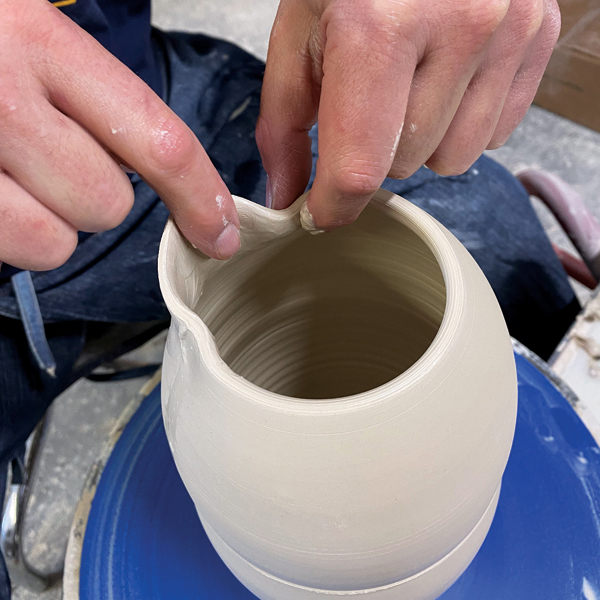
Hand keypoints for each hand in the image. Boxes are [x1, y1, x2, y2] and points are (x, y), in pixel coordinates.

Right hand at [0, 0, 239, 271]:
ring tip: (2, 177)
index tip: (220, 232)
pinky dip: (2, 235)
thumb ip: (88, 94)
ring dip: (41, 224)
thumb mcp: (22, 30)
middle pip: (106, 205)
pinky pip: (4, 252)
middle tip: (43, 159)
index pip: (157, 139)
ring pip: (53, 242)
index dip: (200, 195)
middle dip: (88, 197)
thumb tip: (157, 167)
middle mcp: (0, 99)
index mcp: (37, 40)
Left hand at [257, 0, 559, 228]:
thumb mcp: (300, 33)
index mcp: (379, 27)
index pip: (358, 168)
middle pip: (404, 166)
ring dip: (422, 140)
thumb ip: (284, 124)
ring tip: (409, 85)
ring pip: (453, 158)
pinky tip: (446, 78)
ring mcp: (507, 29)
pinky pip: (495, 133)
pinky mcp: (537, 34)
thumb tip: (286, 195)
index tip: (322, 213)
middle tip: (368, 100)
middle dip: (375, 151)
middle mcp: (456, 27)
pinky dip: (463, 121)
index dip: (333, 206)